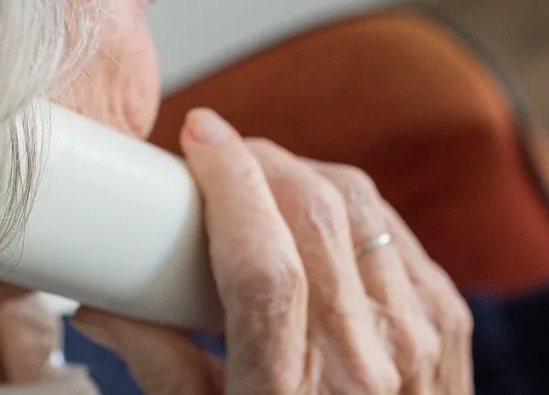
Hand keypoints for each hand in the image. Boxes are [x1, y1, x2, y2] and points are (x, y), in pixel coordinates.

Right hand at [71, 109, 473, 393]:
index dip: (230, 181)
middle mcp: (369, 363)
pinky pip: (395, 231)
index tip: (199, 137)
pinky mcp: (448, 326)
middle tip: (221, 152)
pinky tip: (315, 213)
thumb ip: (159, 366)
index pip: (263, 262)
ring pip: (362, 207)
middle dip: (261, 160)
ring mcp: (420, 341)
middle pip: (318, 214)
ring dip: (304, 173)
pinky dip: (349, 206)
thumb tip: (101, 305)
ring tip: (261, 178)